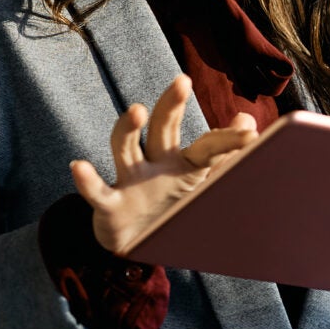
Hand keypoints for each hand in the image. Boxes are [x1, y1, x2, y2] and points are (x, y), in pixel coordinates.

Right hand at [70, 75, 259, 254]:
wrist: (134, 247)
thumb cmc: (170, 209)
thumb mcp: (197, 183)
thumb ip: (223, 156)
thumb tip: (247, 117)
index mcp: (182, 162)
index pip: (205, 144)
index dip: (226, 139)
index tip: (250, 134)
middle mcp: (155, 164)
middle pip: (162, 128)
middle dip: (171, 105)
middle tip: (182, 81)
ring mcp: (130, 181)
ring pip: (126, 149)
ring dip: (128, 129)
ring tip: (137, 110)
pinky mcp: (109, 205)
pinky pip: (96, 191)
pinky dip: (87, 180)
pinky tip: (79, 166)